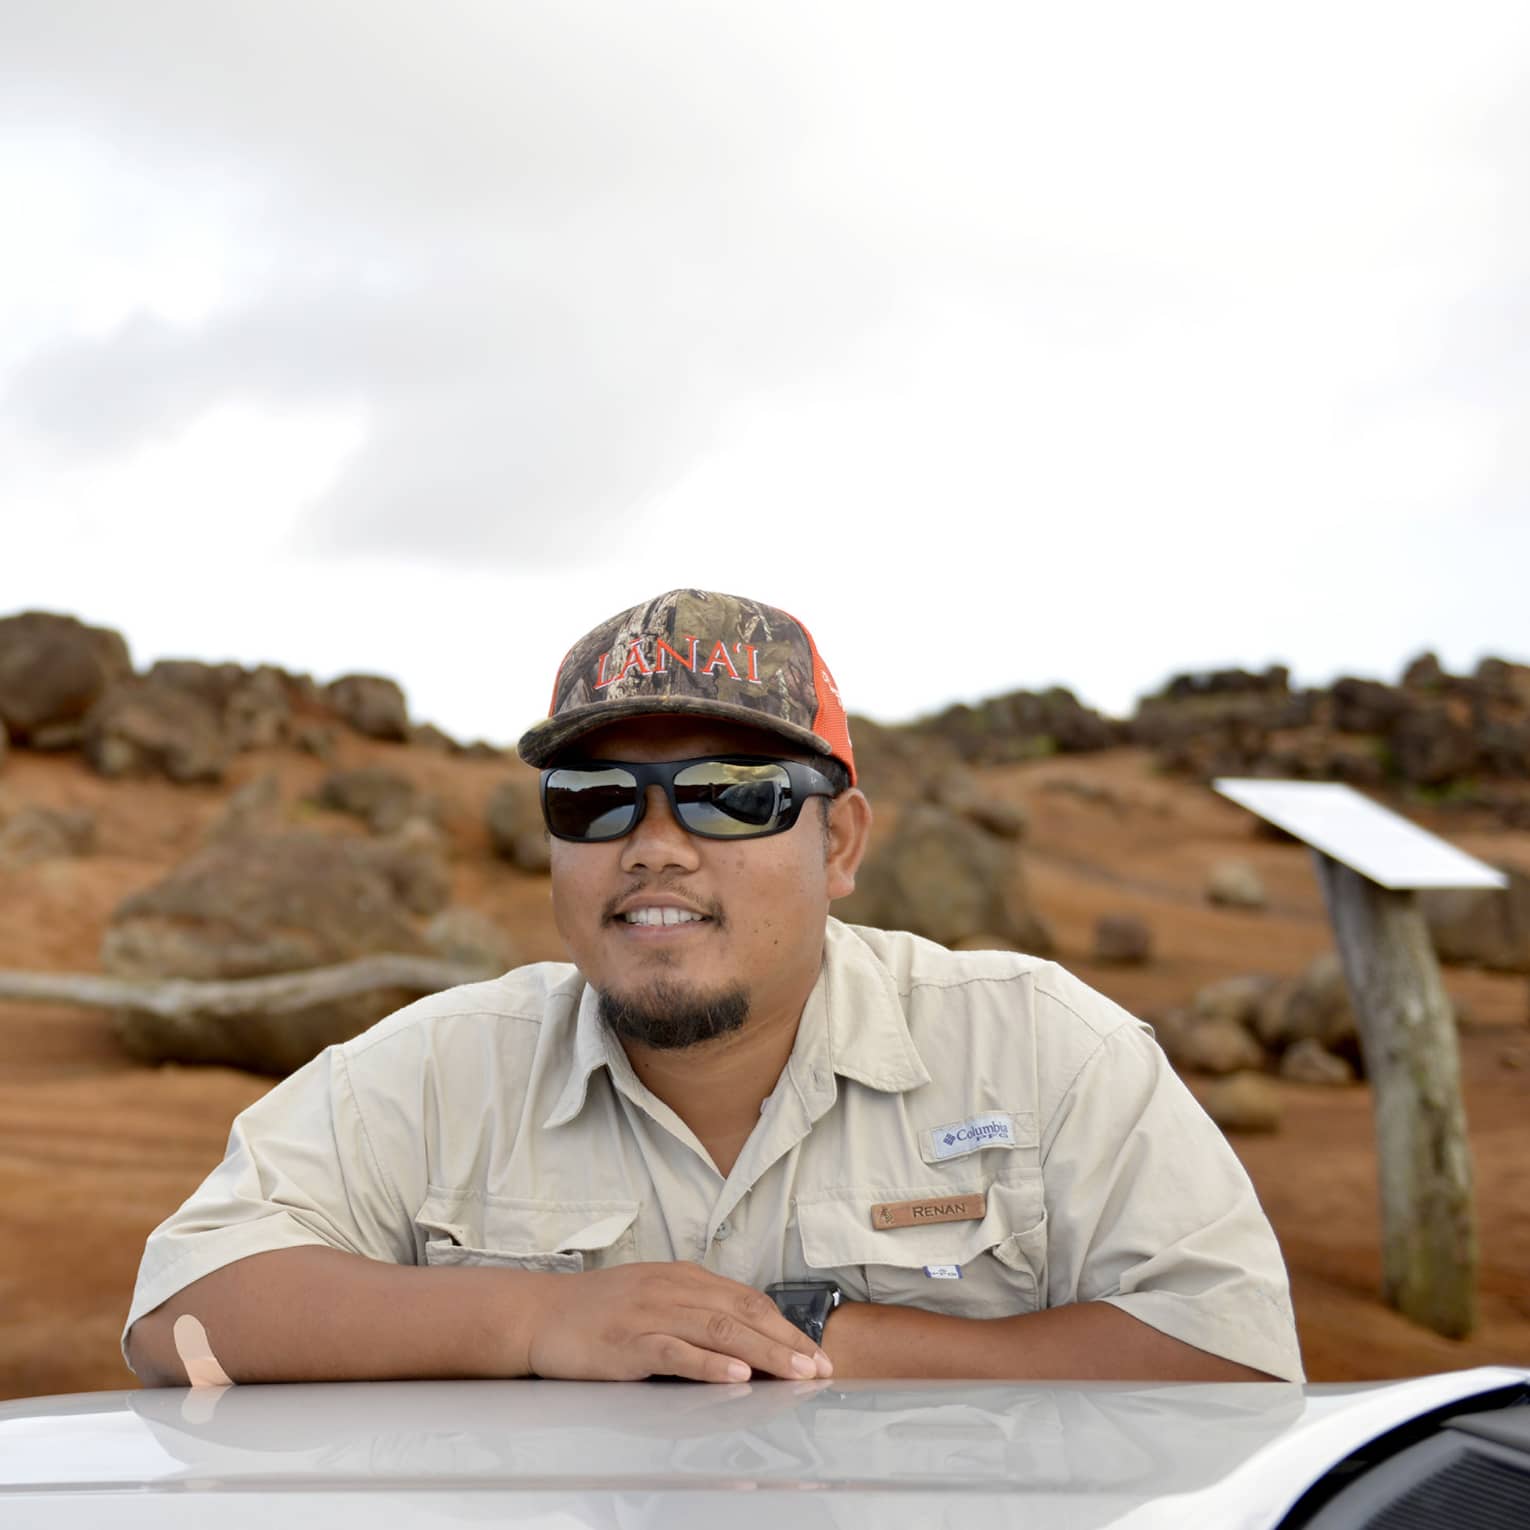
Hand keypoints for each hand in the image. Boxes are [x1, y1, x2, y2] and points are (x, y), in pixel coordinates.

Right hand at [521, 1262, 834, 1383]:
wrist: (540, 1313)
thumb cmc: (599, 1311)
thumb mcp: (655, 1295)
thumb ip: (695, 1307)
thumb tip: (745, 1334)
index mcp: (683, 1277)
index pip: (747, 1300)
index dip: (785, 1326)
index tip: (815, 1352)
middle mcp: (672, 1289)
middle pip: (742, 1313)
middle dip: (786, 1341)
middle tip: (819, 1368)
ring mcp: (650, 1314)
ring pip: (718, 1330)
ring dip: (763, 1353)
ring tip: (794, 1372)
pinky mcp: (628, 1342)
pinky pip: (676, 1352)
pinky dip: (710, 1364)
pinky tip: (736, 1375)